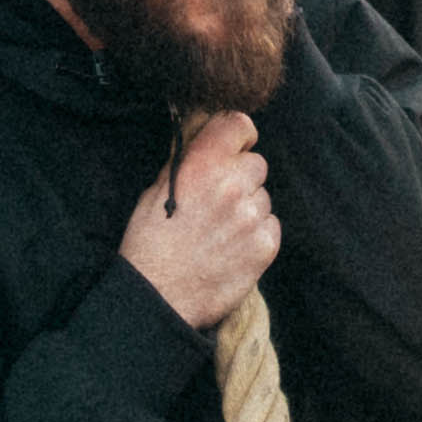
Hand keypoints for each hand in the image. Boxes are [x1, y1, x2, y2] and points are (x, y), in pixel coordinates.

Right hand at [118, 114, 277, 331]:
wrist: (158, 297)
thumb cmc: (150, 244)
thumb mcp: (156, 191)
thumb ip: (187, 161)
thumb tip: (206, 138)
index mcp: (201, 165)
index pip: (239, 124)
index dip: (238, 136)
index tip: (234, 148)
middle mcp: (232, 185)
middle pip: (257, 163)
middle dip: (241, 177)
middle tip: (219, 201)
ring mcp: (252, 216)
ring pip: (264, 197)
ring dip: (249, 208)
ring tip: (221, 231)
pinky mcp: (266, 245)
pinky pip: (272, 226)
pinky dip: (257, 234)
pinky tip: (232, 247)